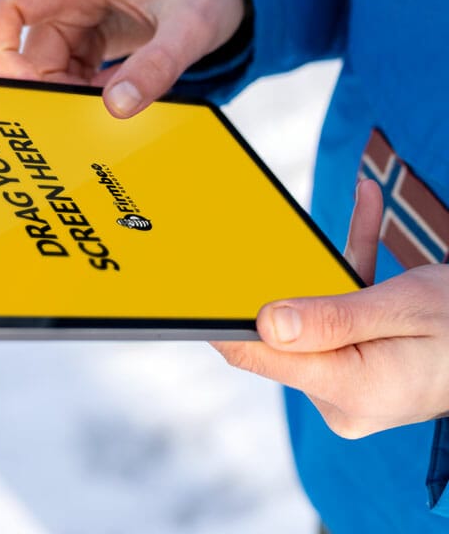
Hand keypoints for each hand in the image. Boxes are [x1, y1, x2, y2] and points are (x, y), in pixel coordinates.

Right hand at [0, 0, 244, 117]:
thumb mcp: (190, 27)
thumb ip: (156, 66)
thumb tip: (116, 109)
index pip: (6, 8)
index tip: (20, 89)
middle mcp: (69, 0)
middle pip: (28, 55)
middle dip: (48, 91)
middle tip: (83, 120)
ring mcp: (79, 22)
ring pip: (49, 71)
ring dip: (70, 97)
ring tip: (110, 112)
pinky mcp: (93, 40)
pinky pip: (73, 75)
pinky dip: (87, 96)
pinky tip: (117, 104)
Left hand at [212, 179, 448, 437]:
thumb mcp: (405, 310)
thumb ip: (334, 317)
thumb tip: (265, 324)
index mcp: (350, 388)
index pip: (260, 356)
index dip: (220, 321)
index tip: (187, 288)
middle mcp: (343, 391)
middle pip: (282, 331)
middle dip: (273, 279)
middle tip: (239, 229)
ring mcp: (350, 376)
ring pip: (312, 311)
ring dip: (320, 262)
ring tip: (336, 203)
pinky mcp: (360, 356)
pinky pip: (340, 306)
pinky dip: (349, 263)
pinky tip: (366, 201)